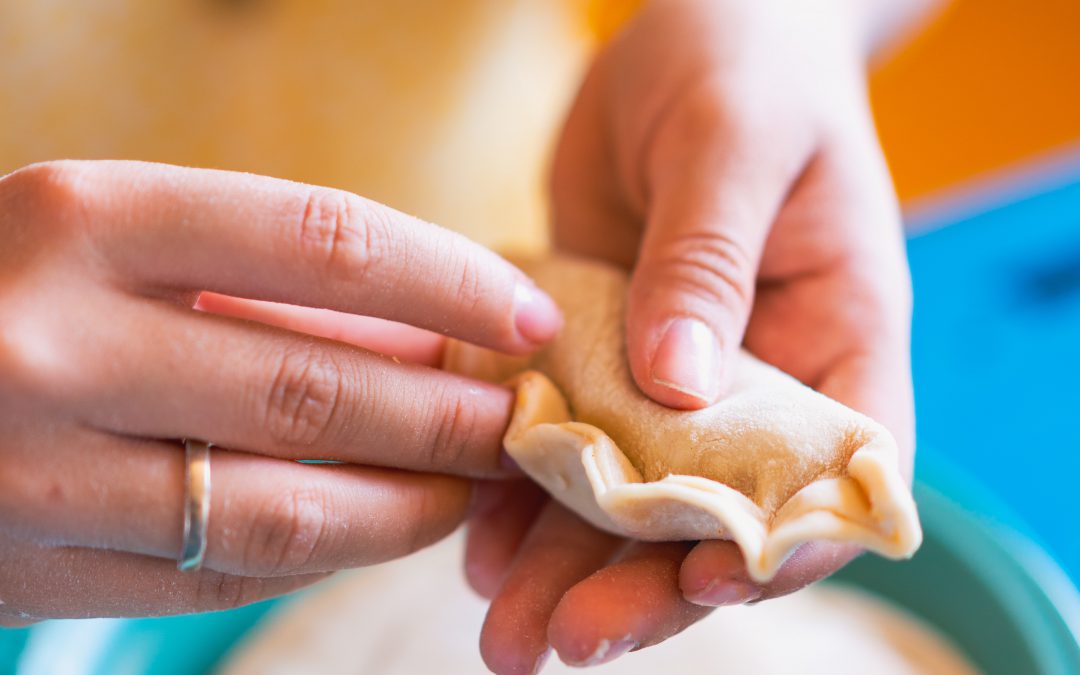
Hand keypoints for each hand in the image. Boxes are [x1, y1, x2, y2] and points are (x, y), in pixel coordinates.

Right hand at [0, 159, 561, 624]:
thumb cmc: (14, 292)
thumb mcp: (114, 240)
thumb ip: (262, 283)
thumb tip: (430, 332)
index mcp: (82, 220)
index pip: (324, 241)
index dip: (450, 281)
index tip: (528, 315)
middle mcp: (54, 344)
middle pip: (322, 388)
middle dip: (452, 413)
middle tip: (525, 419)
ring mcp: (38, 475)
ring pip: (288, 507)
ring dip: (410, 501)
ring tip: (474, 483)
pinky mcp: (37, 573)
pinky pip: (226, 572)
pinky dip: (330, 549)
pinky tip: (386, 525)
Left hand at [470, 0, 919, 669]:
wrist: (694, 32)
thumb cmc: (746, 66)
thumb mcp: (734, 144)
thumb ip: (709, 260)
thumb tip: (679, 383)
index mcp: (837, 337)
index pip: (834, 473)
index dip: (780, 545)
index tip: (701, 584)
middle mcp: (759, 376)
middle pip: (715, 510)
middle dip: (644, 584)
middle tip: (565, 640)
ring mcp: (674, 375)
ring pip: (631, 496)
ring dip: (570, 566)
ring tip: (506, 628)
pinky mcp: (600, 353)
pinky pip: (566, 440)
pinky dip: (524, 496)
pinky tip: (480, 544)